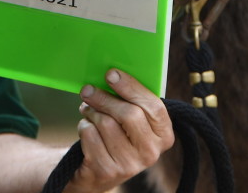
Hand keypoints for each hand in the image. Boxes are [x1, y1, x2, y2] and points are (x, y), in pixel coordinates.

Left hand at [66, 69, 173, 192]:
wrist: (100, 173)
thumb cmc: (119, 135)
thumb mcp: (133, 121)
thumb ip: (132, 101)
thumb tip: (112, 74)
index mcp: (164, 135)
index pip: (153, 107)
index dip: (131, 87)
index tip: (111, 74)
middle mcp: (151, 153)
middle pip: (129, 114)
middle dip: (104, 98)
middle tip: (87, 89)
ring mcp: (130, 165)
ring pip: (106, 123)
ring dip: (91, 113)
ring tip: (88, 111)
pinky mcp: (107, 171)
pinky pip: (90, 135)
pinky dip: (84, 126)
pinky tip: (87, 129)